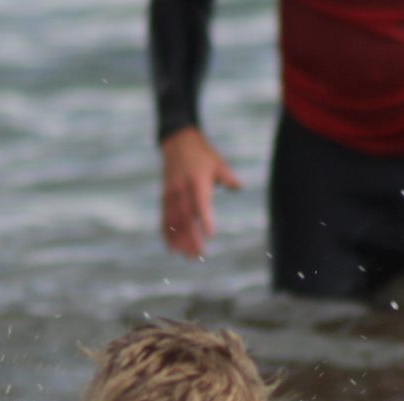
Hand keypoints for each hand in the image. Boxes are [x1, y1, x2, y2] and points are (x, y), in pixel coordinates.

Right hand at [159, 126, 241, 258]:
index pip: (200, 202)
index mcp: (197, 180)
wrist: (177, 142)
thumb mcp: (218, 163)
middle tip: (198, 255)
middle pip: (186, 216)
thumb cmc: (203, 155)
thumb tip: (239, 186)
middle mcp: (182, 188)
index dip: (205, 218)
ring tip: (186, 256)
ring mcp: (171, 193)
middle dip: (191, 237)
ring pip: (174, 220)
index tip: (210, 235)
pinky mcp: (164, 197)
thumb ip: (227, 177)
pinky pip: (164, 218)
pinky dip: (167, 233)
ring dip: (179, 239)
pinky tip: (172, 248)